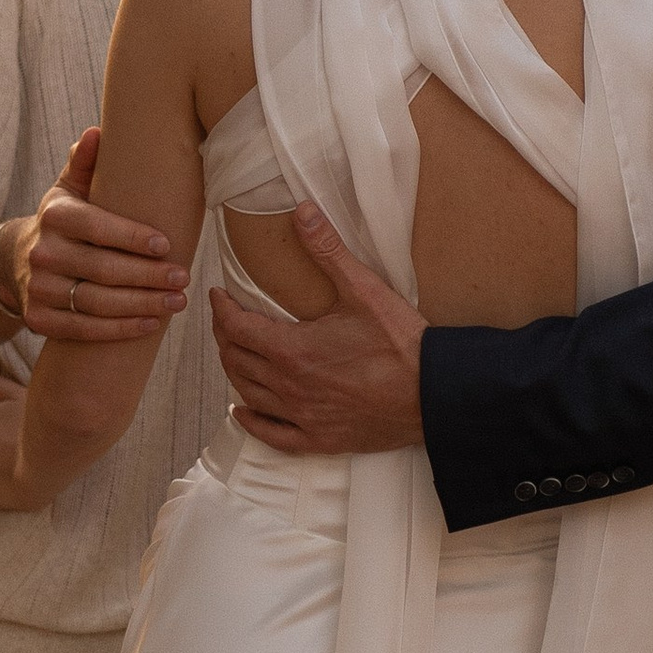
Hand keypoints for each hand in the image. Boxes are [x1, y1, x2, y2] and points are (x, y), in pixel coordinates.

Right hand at [0, 128, 187, 343]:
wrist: (19, 261)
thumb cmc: (63, 221)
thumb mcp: (69, 189)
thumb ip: (85, 163)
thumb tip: (96, 133)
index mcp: (55, 215)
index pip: (97, 227)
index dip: (132, 238)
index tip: (166, 245)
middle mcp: (42, 253)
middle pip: (103, 270)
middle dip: (148, 276)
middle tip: (183, 278)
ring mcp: (38, 289)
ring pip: (97, 303)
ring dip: (142, 306)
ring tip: (177, 302)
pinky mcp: (38, 320)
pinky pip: (84, 330)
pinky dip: (120, 330)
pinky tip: (151, 325)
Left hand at [210, 203, 424, 452]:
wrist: (434, 394)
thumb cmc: (402, 344)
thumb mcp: (364, 290)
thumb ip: (328, 251)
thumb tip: (302, 212)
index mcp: (292, 350)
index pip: (237, 328)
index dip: (222, 310)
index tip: (219, 296)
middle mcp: (289, 386)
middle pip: (236, 361)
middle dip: (225, 336)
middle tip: (228, 319)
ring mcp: (303, 417)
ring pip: (248, 394)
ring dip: (235, 371)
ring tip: (235, 353)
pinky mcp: (320, 440)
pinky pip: (271, 435)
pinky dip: (251, 421)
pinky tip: (243, 411)